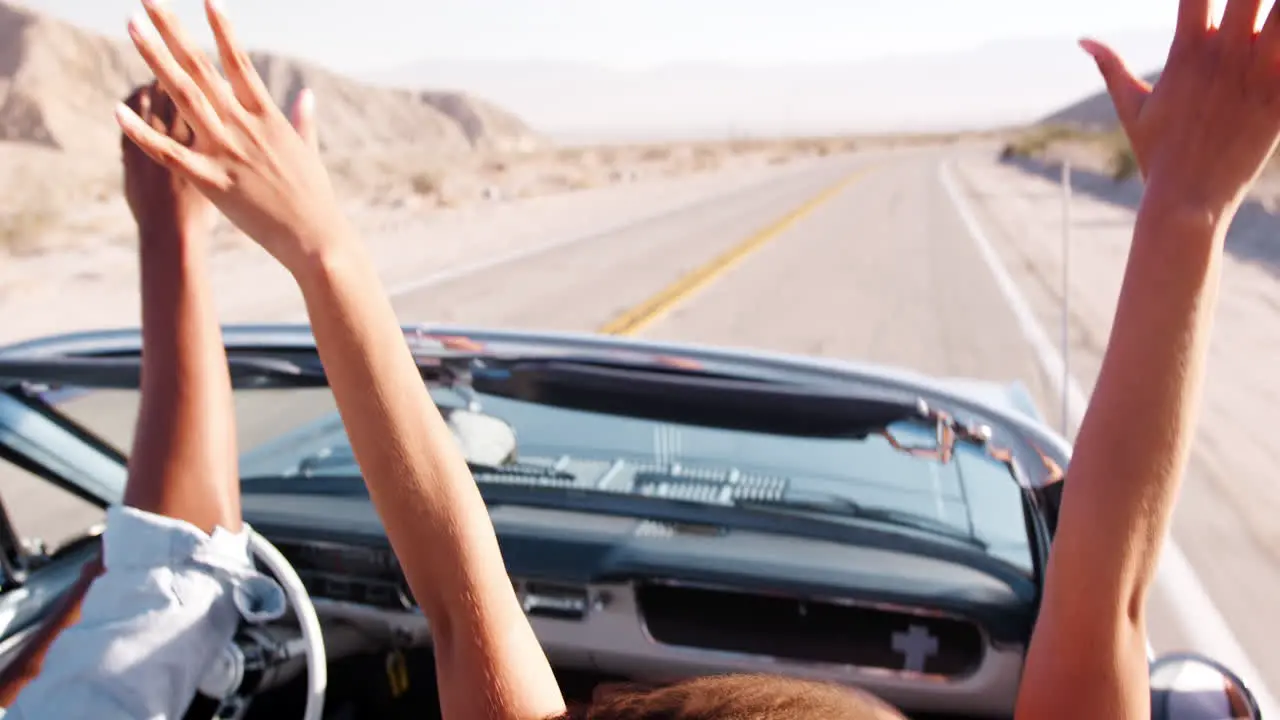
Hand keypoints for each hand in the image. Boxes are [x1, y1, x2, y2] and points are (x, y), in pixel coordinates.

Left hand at [116, 0, 327, 271]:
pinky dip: (143, 133)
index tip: (206, 0)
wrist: (315, 238)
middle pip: (200, 68)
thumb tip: (307, 94)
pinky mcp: (212, 182)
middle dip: (172, 31)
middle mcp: (243, 126)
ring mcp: (225, 152)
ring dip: (153, 59)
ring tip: (131, 26)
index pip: (239, 62)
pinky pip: (169, 153)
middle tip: (147, 0)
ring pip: (182, 96)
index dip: (222, 29)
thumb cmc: (315, 198)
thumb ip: (304, 120)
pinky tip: (119, 110)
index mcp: (268, 117)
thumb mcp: (310, 152)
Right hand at [1082, 0, 1279, 214]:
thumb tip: (1083, 39)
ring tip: (1273, 17)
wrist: (1187, 202)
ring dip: (1279, 11)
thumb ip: (1111, 67)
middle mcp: (1225, 56)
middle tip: (1246, 6)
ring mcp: (1258, 75)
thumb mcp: (1131, 110)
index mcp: (1188, 52)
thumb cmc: (1157, 157)